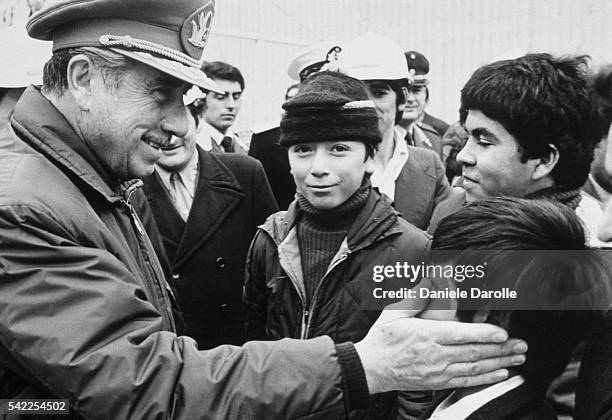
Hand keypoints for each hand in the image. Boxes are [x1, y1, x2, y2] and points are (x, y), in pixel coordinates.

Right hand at [354, 295, 526, 393]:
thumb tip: (431, 279)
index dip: (484, 334)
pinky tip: (501, 374)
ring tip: (518, 358)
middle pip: (474, 353)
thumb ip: (415, 296)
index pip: (461, 335)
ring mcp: (438, 371)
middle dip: (501, 349)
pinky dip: (486, 379)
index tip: (502, 333)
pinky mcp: (438, 383)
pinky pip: (467, 381)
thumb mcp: (394, 313)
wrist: (372, 368)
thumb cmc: (383, 338)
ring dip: (499, 363)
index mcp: (426, 335)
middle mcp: (435, 355)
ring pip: (475, 368)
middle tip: (521, 345)